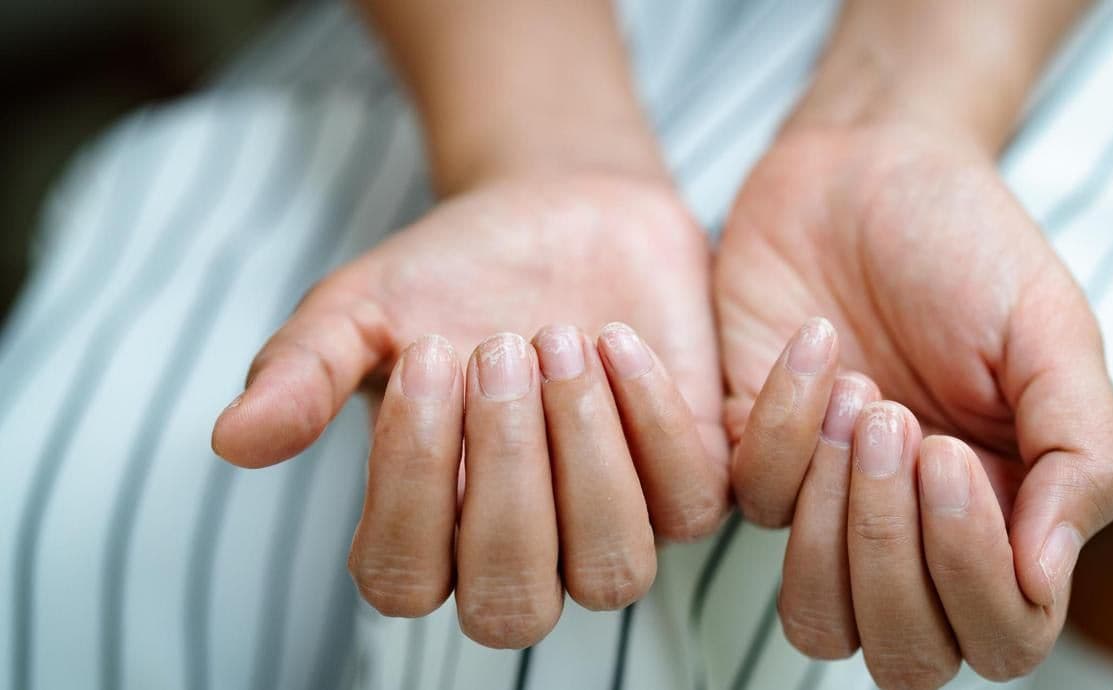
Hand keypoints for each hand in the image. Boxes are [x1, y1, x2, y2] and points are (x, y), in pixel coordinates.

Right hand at [212, 173, 727, 647]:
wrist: (558, 212)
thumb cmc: (452, 272)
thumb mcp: (363, 309)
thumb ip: (303, 373)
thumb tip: (232, 441)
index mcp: (427, 530)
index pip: (403, 579)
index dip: (410, 481)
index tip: (426, 354)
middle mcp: (521, 550)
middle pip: (512, 605)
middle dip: (505, 475)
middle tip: (495, 346)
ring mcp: (610, 524)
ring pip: (613, 573)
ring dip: (585, 457)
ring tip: (558, 338)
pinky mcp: (686, 480)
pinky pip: (690, 504)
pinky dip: (652, 420)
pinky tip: (615, 337)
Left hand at [715, 124, 1112, 687]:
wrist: (863, 171)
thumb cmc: (966, 248)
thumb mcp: (1050, 334)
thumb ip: (1079, 455)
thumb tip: (1047, 579)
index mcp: (1003, 516)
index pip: (999, 634)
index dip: (972, 575)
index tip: (949, 455)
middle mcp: (912, 530)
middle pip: (902, 649)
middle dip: (895, 551)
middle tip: (901, 425)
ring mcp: (825, 502)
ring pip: (816, 615)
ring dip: (835, 522)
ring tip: (862, 399)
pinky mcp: (746, 455)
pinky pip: (749, 501)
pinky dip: (781, 425)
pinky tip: (815, 345)